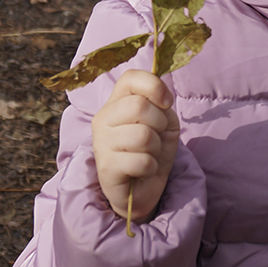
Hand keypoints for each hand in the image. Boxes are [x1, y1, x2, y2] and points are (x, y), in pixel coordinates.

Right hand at [91, 69, 179, 221]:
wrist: (141, 189)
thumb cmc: (152, 150)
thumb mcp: (163, 121)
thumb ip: (161, 105)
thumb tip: (161, 100)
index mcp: (116, 102)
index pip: (130, 77)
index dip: (154, 86)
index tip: (166, 103)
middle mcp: (103, 119)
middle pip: (139, 106)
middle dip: (160, 123)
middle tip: (157, 136)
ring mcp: (101, 143)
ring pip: (143, 135)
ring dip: (156, 148)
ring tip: (149, 155)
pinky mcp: (106, 168)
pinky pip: (142, 161)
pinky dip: (151, 166)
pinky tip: (144, 170)